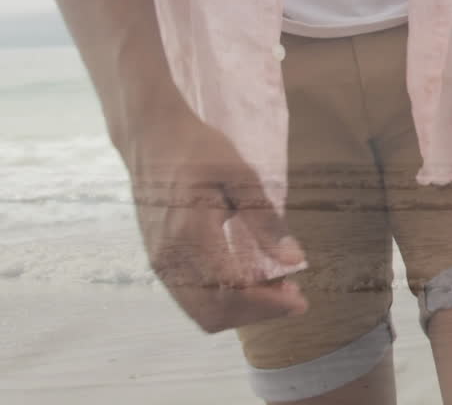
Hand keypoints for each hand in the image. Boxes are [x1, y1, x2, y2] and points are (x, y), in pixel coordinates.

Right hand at [125, 108, 308, 332]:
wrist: (152, 138)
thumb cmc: (199, 150)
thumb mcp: (242, 177)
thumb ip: (266, 222)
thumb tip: (293, 261)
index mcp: (191, 234)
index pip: (230, 291)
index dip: (267, 304)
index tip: (299, 300)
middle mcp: (170, 257)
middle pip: (212, 314)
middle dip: (256, 313)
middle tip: (292, 296)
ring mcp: (160, 262)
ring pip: (200, 311)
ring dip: (239, 309)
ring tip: (275, 288)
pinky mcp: (159, 259)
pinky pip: (190, 297)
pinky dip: (221, 299)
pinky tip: (247, 280)